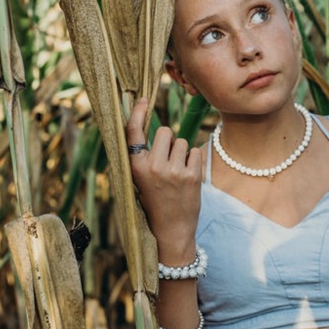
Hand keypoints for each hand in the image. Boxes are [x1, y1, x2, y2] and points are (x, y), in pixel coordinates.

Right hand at [126, 98, 202, 262]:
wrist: (172, 230)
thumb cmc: (154, 201)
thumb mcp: (140, 180)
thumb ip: (143, 156)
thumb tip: (153, 128)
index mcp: (136, 167)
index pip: (133, 132)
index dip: (137, 112)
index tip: (142, 98)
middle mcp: (153, 166)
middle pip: (164, 131)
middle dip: (167, 140)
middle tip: (166, 160)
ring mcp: (174, 171)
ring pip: (182, 141)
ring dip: (181, 152)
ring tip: (177, 173)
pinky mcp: (193, 175)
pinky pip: (195, 151)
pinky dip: (193, 160)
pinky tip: (187, 177)